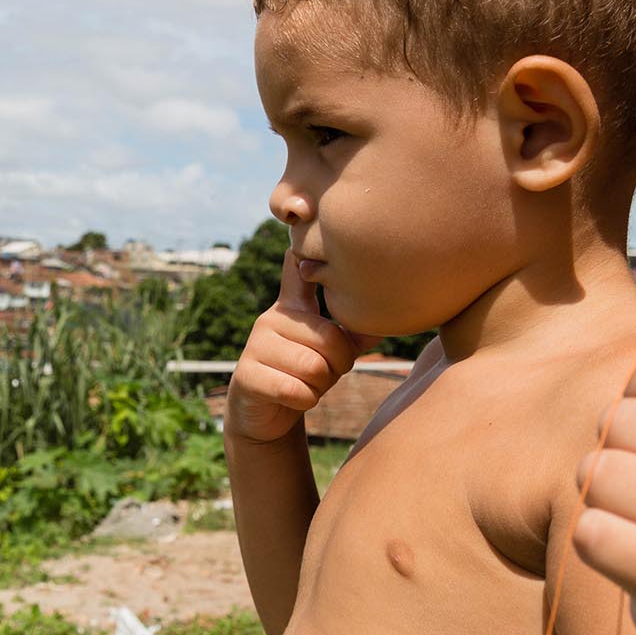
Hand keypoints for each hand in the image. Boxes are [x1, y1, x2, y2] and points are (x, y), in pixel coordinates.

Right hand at [225, 249, 381, 443]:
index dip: (300, 252)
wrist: (265, 414)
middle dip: (337, 366)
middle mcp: (271, 319)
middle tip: (324, 373)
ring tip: (307, 384)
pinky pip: (296, 390)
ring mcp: (256, 345)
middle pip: (330, 339)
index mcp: (293, 307)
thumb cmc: (304, 374)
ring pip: (314, 367)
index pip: (295, 271)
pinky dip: (305, 401)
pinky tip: (293, 398)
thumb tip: (388, 312)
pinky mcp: (247, 374)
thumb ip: (354, 331)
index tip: (299, 220)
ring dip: (320, 386)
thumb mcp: (332, 350)